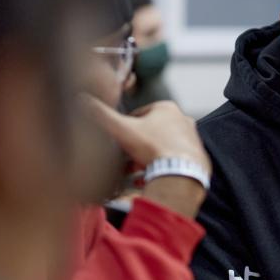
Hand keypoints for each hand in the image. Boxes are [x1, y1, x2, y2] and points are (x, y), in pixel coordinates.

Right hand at [81, 96, 209, 172]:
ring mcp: (192, 139)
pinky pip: (173, 162)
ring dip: (146, 159)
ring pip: (161, 148)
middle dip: (135, 146)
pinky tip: (148, 179)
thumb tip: (81, 100)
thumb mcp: (121, 128)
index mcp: (167, 108)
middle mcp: (184, 121)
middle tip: (124, 160)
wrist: (181, 173)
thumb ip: (101, 114)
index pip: (139, 114)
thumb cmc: (153, 147)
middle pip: (151, 133)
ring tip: (134, 172)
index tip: (118, 140)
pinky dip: (160, 169)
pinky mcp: (197, 158)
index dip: (125, 128)